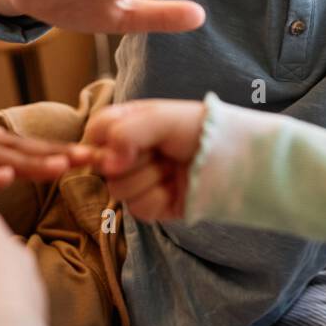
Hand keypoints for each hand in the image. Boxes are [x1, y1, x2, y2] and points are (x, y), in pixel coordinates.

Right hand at [85, 99, 206, 220]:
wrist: (232, 156)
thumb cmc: (196, 128)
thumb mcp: (159, 117)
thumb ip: (125, 132)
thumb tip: (108, 164)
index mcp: (124, 126)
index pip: (93, 136)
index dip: (101, 145)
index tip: (121, 147)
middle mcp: (127, 154)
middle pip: (104, 169)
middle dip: (137, 161)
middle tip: (162, 151)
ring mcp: (139, 182)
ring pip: (119, 190)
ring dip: (150, 178)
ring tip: (172, 167)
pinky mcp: (151, 205)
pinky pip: (138, 208)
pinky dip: (159, 197)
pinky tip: (175, 186)